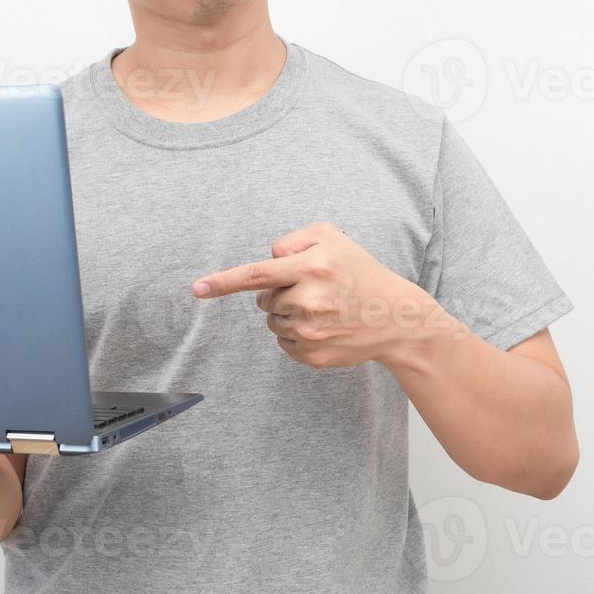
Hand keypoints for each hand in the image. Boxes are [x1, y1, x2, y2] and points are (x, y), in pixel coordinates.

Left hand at [191, 221, 432, 368]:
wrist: (396, 317)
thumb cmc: (358, 271)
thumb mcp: (332, 237)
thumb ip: (292, 241)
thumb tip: (268, 262)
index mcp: (313, 266)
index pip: (258, 274)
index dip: (224, 281)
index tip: (197, 288)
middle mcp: (310, 300)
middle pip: (265, 299)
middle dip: (280, 292)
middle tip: (313, 289)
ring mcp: (312, 332)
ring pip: (273, 322)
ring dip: (288, 314)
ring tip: (323, 309)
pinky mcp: (314, 356)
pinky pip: (285, 343)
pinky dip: (297, 334)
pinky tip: (325, 327)